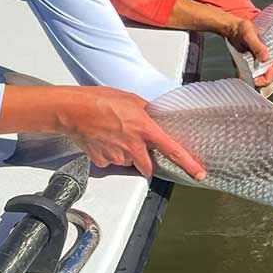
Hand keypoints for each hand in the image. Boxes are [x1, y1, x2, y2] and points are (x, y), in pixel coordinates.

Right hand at [0, 84, 206, 181]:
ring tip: (114, 133)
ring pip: (128, 161)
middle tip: (135, 142)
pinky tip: (103, 138)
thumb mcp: (131, 99)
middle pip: (148, 165)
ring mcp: (117, 156)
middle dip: (145, 159)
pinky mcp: (103, 161)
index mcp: (145, 129)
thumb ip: (146, 111)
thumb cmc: (100, 100)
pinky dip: (110, 152)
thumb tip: (154, 117)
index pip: (172, 150)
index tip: (199, 174)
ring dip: (126, 153)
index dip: (188, 164)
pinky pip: (111, 161)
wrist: (72, 110)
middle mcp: (133, 146)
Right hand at [224, 16, 272, 85]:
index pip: (257, 81)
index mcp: (245, 66)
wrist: (237, 25)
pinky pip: (270, 65)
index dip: (266, 78)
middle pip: (265, 79)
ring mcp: (256, 63)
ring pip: (269, 73)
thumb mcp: (248, 36)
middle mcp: (251, 67)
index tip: (271, 68)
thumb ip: (256, 47)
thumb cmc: (239, 30)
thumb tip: (264, 58)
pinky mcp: (261, 57)